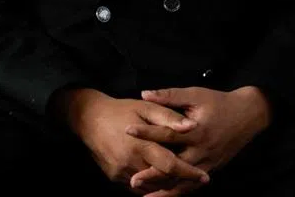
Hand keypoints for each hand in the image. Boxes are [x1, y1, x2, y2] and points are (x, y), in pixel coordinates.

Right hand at [55, 88, 211, 191]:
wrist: (90, 119)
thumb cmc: (122, 110)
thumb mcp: (146, 107)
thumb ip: (169, 118)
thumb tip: (192, 126)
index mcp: (141, 146)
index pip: (170, 166)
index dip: (189, 173)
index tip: (205, 177)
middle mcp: (130, 163)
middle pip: (162, 180)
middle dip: (181, 181)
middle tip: (198, 178)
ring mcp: (120, 173)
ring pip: (150, 187)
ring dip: (167, 185)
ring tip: (183, 178)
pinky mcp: (114, 177)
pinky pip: (138, 187)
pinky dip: (152, 184)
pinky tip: (162, 178)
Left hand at [125, 86, 271, 196]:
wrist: (249, 115)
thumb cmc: (220, 102)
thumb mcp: (196, 94)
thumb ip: (170, 96)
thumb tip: (144, 94)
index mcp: (197, 130)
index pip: (167, 133)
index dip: (147, 132)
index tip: (127, 132)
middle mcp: (202, 150)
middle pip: (175, 165)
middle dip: (154, 174)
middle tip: (133, 180)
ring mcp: (208, 162)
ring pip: (184, 181)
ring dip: (164, 190)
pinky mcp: (212, 168)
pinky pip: (193, 185)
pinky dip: (178, 192)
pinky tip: (164, 195)